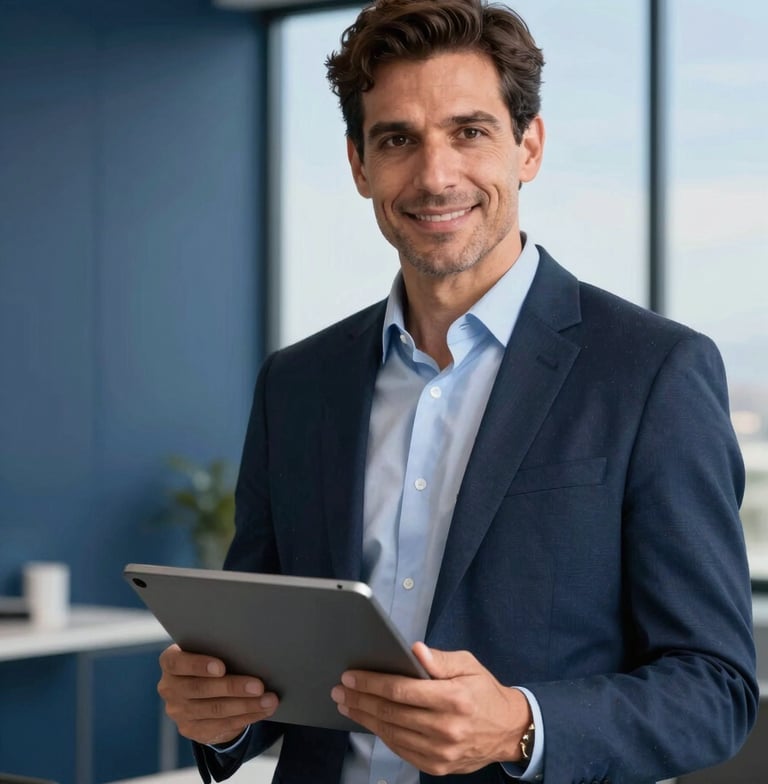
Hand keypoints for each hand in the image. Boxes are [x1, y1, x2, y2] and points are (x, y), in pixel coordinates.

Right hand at [157, 643, 278, 745]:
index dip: (198, 665)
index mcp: (170, 662)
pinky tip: (263, 710)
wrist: (201, 691)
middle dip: (233, 688)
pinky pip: (222, 725)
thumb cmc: (211, 660)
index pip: (176, 663)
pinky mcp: (192, 729)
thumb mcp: (208, 650)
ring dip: (246, 705)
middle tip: (259, 686)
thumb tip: (251, 649)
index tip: (222, 667)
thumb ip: (218, 649)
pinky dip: (246, 717)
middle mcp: (170, 688)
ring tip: (269, 700)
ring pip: (215, 710)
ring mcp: (179, 712)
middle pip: (201, 689)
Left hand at [330, 642, 531, 774]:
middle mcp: (446, 728)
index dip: (372, 682)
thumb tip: (414, 650)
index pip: (401, 691)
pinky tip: (369, 721)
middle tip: (340, 689)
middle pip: (391, 713)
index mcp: (453, 699)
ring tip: (347, 704)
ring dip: (364, 718)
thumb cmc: (484, 692)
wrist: (508, 731)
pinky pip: (401, 750)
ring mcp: (441, 752)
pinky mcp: (437, 766)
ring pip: (391, 733)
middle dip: (360, 699)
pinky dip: (382, 735)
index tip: (351, 676)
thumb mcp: (468, 665)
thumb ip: (440, 659)